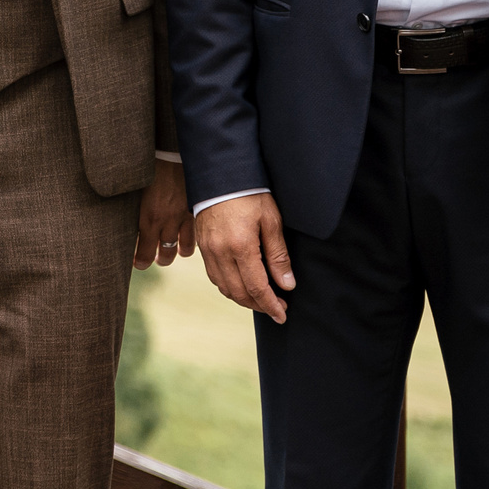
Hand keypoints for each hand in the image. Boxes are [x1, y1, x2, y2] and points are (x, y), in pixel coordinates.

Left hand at [134, 161, 194, 269]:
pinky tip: (188, 240)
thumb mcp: (135, 192)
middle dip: (159, 259)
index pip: (144, 252)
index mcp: (148, 218)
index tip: (138, 264)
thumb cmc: (148, 169)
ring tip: (173, 252)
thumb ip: (134, 211)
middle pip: (164, 254)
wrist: (171, 153)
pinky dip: (192, 240)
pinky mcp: (194, 211)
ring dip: (177, 253)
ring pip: (183, 248)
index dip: (141, 262)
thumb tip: (130, 226)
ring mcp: (182, 218)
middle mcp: (166, 222)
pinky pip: (195, 234)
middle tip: (156, 259)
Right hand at [196, 194, 294, 321]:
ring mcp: (207, 251)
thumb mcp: (271, 220)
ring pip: (224, 288)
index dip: (271, 305)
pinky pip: (214, 276)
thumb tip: (287, 284)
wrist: (219, 174)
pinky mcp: (201, 246)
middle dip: (259, 305)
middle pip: (239, 293)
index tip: (282, 314)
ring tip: (261, 299)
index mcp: (240, 247)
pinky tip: (241, 285)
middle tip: (276, 308)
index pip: (257, 288)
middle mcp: (220, 253)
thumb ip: (278, 255)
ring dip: (243, 299)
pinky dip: (228, 287)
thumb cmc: (249, 193)